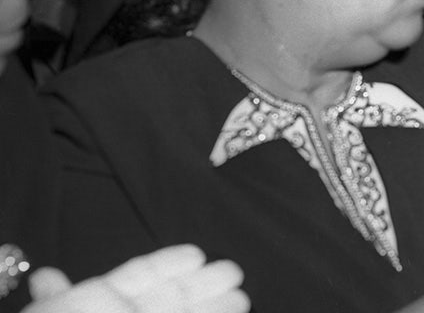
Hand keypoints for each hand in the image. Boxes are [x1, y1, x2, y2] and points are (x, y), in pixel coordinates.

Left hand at [24, 245, 247, 312]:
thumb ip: (60, 297)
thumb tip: (44, 274)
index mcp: (100, 304)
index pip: (140, 278)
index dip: (169, 264)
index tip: (198, 254)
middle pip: (172, 299)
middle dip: (203, 286)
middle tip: (234, 272)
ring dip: (215, 309)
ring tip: (242, 298)